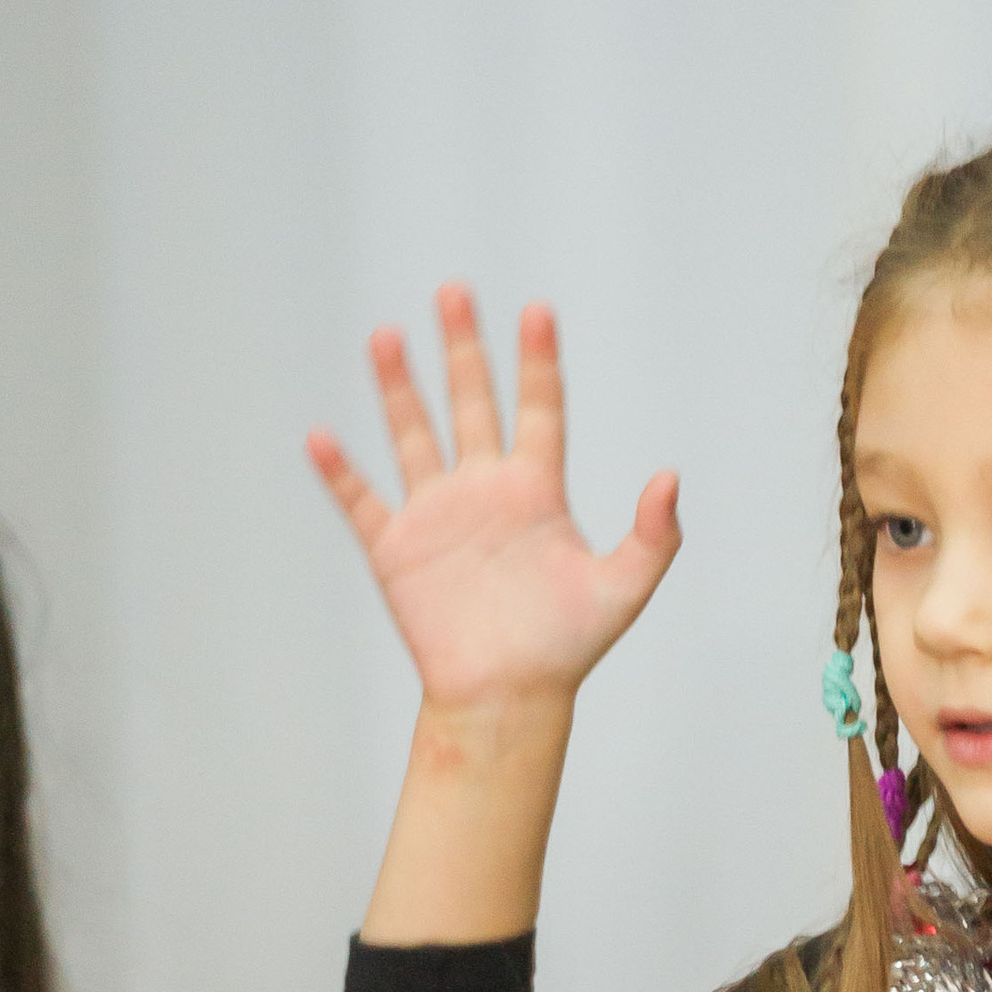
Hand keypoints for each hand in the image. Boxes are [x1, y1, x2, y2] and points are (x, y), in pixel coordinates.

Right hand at [309, 285, 680, 711]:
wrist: (508, 699)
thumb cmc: (567, 650)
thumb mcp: (623, 591)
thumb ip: (653, 536)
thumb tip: (670, 478)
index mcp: (537, 492)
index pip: (540, 410)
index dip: (539, 363)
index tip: (538, 310)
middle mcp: (485, 492)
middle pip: (472, 403)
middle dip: (463, 349)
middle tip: (454, 292)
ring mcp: (438, 516)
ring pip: (415, 436)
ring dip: (399, 388)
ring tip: (387, 335)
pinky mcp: (397, 550)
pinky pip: (362, 503)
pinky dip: (340, 474)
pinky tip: (321, 437)